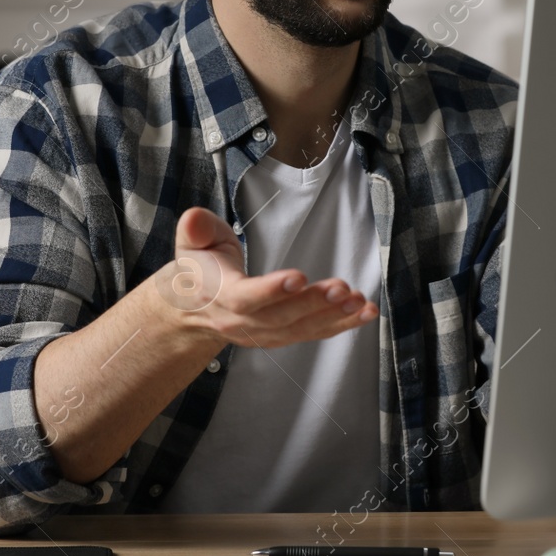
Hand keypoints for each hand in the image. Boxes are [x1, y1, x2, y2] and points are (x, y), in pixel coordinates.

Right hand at [151, 206, 377, 349]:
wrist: (193, 306)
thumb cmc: (200, 266)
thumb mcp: (191, 241)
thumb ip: (195, 229)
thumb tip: (194, 220)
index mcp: (218, 294)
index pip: (245, 297)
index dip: (271, 290)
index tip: (299, 277)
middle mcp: (240, 321)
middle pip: (279, 316)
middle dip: (313, 303)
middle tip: (341, 288)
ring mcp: (261, 333)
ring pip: (299, 328)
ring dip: (333, 316)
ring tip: (359, 302)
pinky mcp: (280, 335)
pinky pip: (311, 333)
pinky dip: (340, 325)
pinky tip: (364, 313)